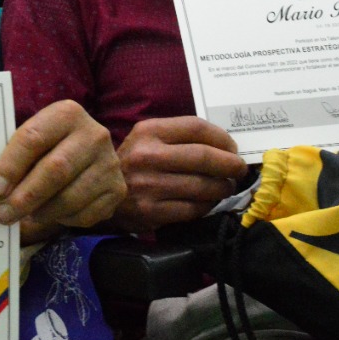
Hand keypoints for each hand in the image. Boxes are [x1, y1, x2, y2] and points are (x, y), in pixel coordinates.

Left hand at [0, 101, 124, 244]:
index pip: (33, 138)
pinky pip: (85, 214)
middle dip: (25, 196)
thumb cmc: (49, 147)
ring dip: (41, 212)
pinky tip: (50, 214)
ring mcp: (110, 163)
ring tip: (24, 216)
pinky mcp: (117, 190)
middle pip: (55, 169)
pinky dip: (63, 219)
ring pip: (70, 197)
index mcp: (67, 114)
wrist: (89, 154)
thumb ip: (16, 156)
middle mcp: (94, 135)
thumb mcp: (34, 139)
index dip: (11, 166)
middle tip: (2, 213)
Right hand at [113, 116, 247, 231]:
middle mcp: (147, 156)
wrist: (99, 191)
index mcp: (149, 132)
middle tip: (239, 169)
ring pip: (203, 186)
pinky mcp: (151, 211)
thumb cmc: (134, 162)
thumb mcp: (148, 138)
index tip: (233, 148)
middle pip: (204, 157)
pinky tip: (208, 201)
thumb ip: (181, 137)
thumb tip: (226, 147)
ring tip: (226, 187)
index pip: (197, 128)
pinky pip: (193, 209)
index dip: (223, 138)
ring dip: (223, 188)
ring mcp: (149, 185)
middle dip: (230, 164)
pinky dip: (207, 205)